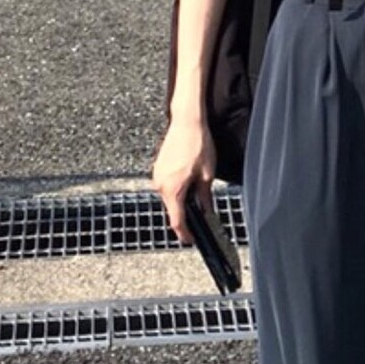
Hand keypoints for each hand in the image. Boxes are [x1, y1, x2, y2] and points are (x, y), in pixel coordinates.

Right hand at [150, 115, 216, 244]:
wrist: (186, 122)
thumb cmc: (197, 145)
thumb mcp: (207, 175)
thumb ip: (205, 197)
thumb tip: (207, 212)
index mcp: (173, 189)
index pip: (177, 220)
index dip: (184, 233)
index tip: (190, 240)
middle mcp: (161, 185)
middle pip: (173, 210)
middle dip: (185, 217)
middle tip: (199, 224)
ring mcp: (157, 176)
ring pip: (170, 198)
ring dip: (182, 202)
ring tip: (197, 202)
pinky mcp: (158, 169)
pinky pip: (168, 187)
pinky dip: (177, 191)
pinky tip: (189, 187)